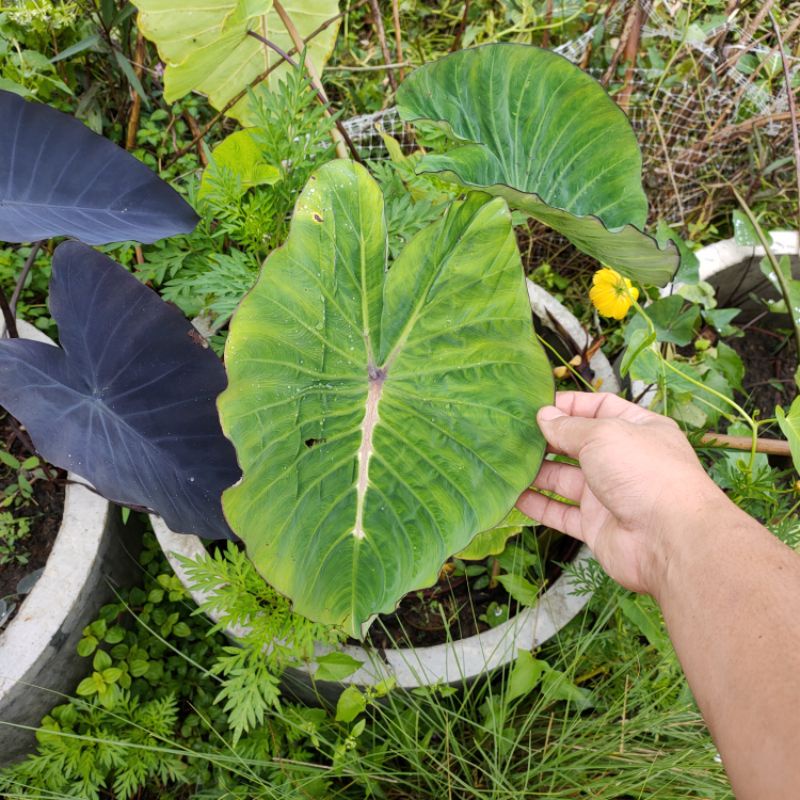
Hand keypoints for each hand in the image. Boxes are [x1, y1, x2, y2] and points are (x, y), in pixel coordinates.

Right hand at [517, 391, 728, 596]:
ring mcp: (608, 495)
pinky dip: (537, 505)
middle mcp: (623, 461)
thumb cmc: (646, 474)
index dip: (569, 405)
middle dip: (547, 438)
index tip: (537, 404)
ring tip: (506, 461)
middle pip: (577, 444)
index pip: (599, 408)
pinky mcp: (595, 526)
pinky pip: (560, 513)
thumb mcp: (604, 435)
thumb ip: (569, 428)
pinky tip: (513, 496)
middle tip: (513, 433)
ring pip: (564, 479)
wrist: (670, 540)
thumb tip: (544, 417)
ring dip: (536, 471)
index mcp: (637, 429)